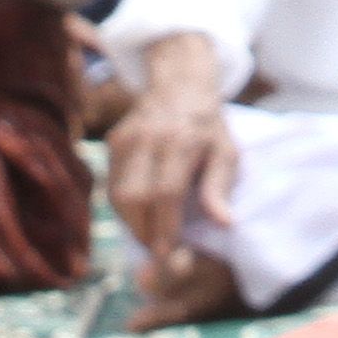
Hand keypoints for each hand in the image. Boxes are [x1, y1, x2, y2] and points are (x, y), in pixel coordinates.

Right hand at [106, 33, 240, 263]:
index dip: (165, 229)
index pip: (166, 193)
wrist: (179, 81)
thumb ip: (220, 187)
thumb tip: (224, 224)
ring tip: (151, 236)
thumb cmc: (208, 124)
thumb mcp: (226, 151)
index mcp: (181, 139)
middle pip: (135, 198)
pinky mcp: (113, 141)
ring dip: (132, 225)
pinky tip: (140, 214)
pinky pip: (111, 184)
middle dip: (145, 233)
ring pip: (117, 195)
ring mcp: (126, 137)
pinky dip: (123, 207)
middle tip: (160, 252)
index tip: (170, 256)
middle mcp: (149, 137)